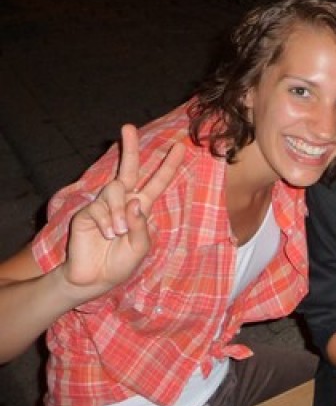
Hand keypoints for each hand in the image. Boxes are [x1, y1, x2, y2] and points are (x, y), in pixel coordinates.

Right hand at [61, 125, 184, 299]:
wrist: (95, 279)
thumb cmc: (120, 263)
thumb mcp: (141, 247)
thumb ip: (142, 226)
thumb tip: (136, 201)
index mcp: (141, 207)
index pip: (157, 182)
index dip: (168, 165)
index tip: (179, 146)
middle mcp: (123, 201)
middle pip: (127, 168)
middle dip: (130, 147)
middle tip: (128, 127)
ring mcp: (104, 204)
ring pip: (115, 191)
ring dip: (119, 213)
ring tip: (118, 233)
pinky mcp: (87, 212)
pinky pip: (99, 208)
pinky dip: (106, 222)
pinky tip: (105, 234)